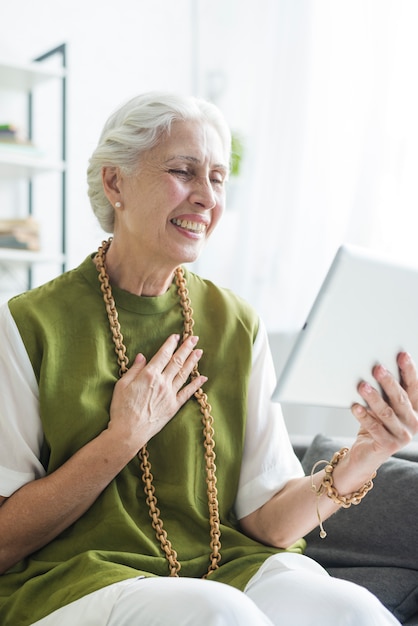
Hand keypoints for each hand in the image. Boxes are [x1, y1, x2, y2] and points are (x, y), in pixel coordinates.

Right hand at [107, 334, 206, 455]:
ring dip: (193, 361)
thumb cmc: (121, 409)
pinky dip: (196, 384)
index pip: (163, 354)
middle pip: (177, 361)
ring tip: (199, 351)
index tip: (176, 336)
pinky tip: (203, 377)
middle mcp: (162, 382)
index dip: (171, 344)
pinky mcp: (174, 406)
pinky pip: (188, 393)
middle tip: (194, 338)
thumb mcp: (122, 385)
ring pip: (184, 374)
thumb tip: (142, 356)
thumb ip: (134, 369)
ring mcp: (170, 394)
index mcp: (149, 375)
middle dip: (186, 348)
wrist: (128, 432)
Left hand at [350, 352, 417, 468]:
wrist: (366, 454)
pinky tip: (355, 407)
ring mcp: (402, 436)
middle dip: (389, 382)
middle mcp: (414, 422)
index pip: (414, 387)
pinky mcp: (388, 445)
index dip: (409, 370)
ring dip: (374, 398)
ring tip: (362, 386)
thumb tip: (378, 366)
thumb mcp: (384, 405)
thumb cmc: (375, 424)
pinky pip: (374, 427)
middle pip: (400, 399)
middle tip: (377, 368)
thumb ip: (386, 391)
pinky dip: (364, 416)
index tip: (402, 355)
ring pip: (386, 413)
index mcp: (416, 409)